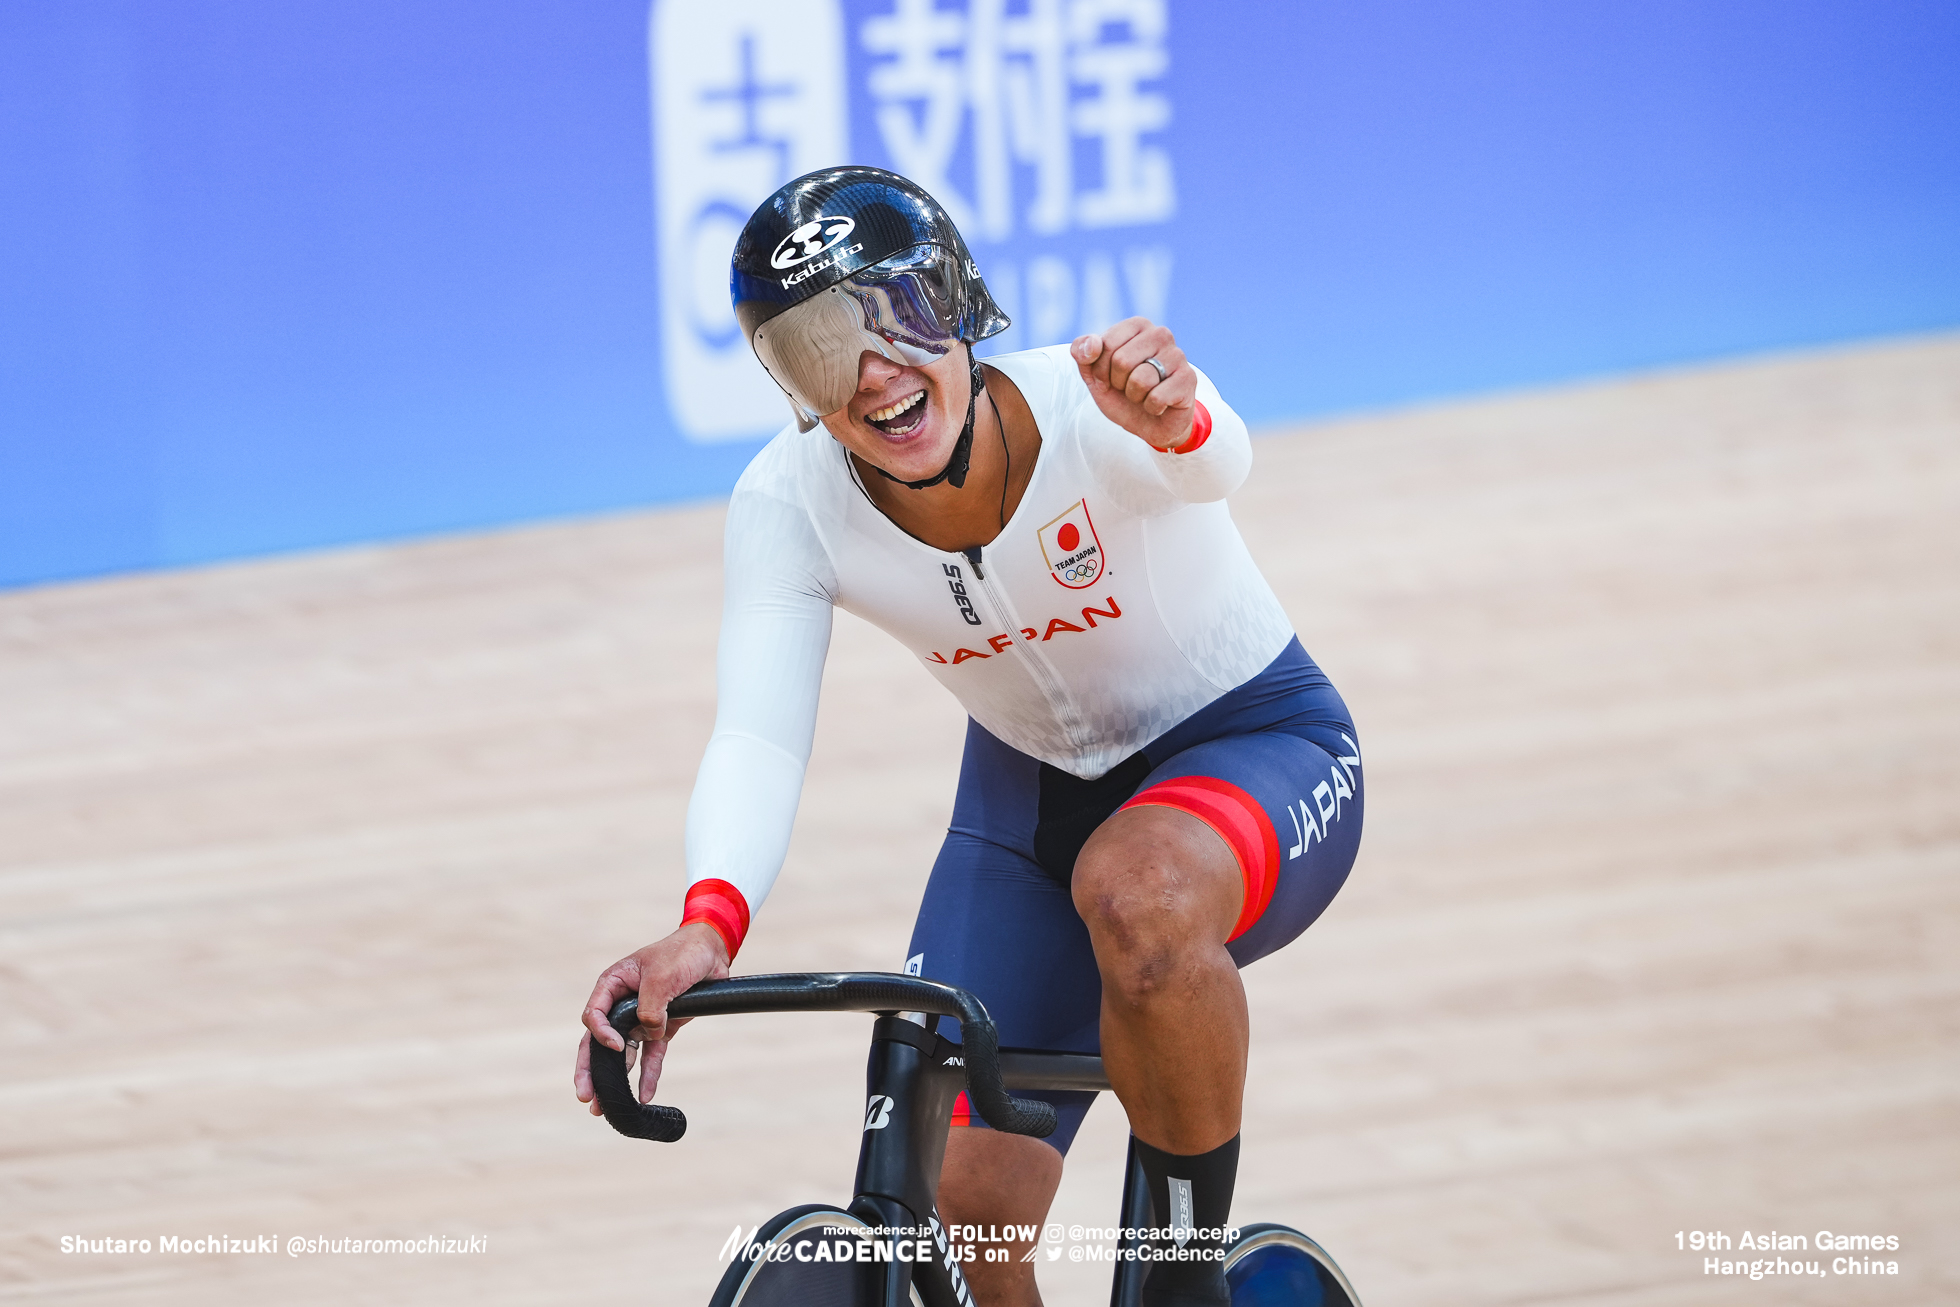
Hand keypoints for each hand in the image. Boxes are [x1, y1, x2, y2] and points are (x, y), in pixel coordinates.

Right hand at [573, 922, 729, 1115]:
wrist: (711, 951)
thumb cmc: (681, 954)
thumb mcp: (662, 977)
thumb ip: (650, 1008)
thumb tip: (651, 1033)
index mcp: (613, 984)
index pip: (594, 1015)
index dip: (600, 1034)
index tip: (615, 1045)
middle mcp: (622, 1003)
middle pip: (599, 1041)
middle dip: (591, 1070)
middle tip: (585, 1096)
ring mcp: (641, 1018)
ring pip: (623, 1054)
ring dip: (615, 1080)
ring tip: (604, 1108)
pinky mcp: (661, 1028)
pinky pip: (651, 1056)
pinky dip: (648, 1075)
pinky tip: (645, 1096)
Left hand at [1071, 317, 1197, 450]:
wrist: (1149, 423)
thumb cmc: (1122, 394)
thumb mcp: (1094, 375)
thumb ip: (1083, 354)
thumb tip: (1092, 344)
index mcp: (1137, 325)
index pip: (1104, 344)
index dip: (1100, 370)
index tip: (1110, 377)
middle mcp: (1160, 334)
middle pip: (1121, 360)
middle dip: (1118, 383)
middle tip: (1128, 388)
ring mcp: (1178, 355)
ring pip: (1140, 379)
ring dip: (1135, 396)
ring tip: (1144, 395)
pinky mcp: (1188, 378)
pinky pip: (1157, 398)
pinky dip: (1152, 408)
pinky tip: (1159, 404)